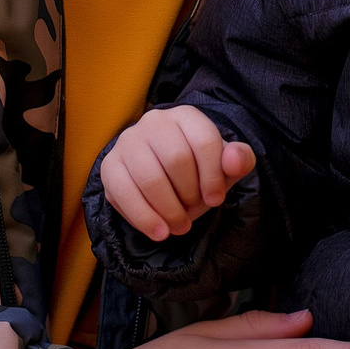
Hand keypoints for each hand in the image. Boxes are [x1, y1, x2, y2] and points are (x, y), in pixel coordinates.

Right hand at [98, 106, 255, 240]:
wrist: (164, 181)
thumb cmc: (198, 173)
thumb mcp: (224, 168)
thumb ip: (239, 160)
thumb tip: (234, 159)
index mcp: (186, 116)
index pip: (203, 140)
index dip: (213, 176)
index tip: (217, 200)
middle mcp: (154, 121)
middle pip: (176, 159)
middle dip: (190, 194)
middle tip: (194, 211)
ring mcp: (128, 142)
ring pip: (150, 178)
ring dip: (169, 210)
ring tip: (180, 226)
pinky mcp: (110, 166)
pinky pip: (124, 193)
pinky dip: (144, 218)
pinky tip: (159, 232)